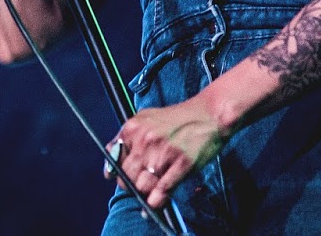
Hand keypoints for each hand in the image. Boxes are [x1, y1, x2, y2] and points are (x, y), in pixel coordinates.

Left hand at [105, 94, 228, 211]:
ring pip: (142, 187)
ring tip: (151, 192)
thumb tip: (111, 158)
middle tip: (141, 187)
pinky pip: (163, 190)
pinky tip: (155, 205)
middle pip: (127, 177)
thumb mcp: (145, 119)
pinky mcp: (181, 164)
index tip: (123, 180)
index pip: (114, 160)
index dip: (118, 174)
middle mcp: (144, 141)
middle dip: (132, 186)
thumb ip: (127, 137)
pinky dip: (157, 202)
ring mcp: (163, 153)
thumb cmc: (178, 118)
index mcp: (132, 129)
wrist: (208, 114)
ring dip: (146, 194)